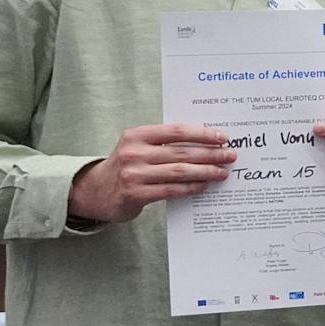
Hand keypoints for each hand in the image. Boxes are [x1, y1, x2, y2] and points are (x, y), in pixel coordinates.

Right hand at [67, 123, 234, 222]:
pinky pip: (171, 190)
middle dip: (211, 154)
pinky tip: (204, 185)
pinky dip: (191, 187)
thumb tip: (205, 142)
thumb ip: (164, 143)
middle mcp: (134, 153)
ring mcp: (134, 174)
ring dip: (206, 171)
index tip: (222, 137)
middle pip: (182, 152)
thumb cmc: (126, 166)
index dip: (202, 133)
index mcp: (137, 135)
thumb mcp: (138, 147)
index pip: (177, 131)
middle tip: (230, 155)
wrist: (94, 191)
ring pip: (179, 172)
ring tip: (223, 172)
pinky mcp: (135, 194)